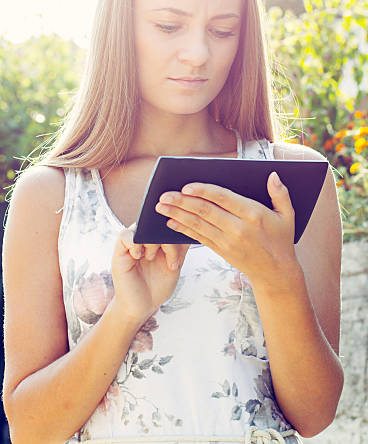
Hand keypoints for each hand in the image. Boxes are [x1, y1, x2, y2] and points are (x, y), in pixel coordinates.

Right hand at [111, 222, 189, 323]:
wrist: (142, 307)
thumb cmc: (158, 286)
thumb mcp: (175, 265)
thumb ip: (180, 247)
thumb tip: (189, 227)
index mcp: (157, 239)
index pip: (165, 222)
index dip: (175, 228)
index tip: (183, 244)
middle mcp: (144, 238)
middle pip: (156, 222)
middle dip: (167, 238)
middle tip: (172, 259)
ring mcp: (132, 243)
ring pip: (142, 227)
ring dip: (152, 242)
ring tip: (152, 258)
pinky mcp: (119, 251)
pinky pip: (125, 235)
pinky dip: (135, 244)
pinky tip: (140, 257)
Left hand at [155, 171, 295, 287]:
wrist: (276, 272)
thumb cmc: (281, 239)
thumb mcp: (287, 215)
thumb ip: (280, 194)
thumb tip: (272, 175)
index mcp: (253, 214)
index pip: (223, 199)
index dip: (203, 191)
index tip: (186, 186)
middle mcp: (238, 228)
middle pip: (205, 211)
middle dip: (182, 202)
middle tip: (164, 195)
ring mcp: (228, 241)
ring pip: (198, 225)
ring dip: (177, 215)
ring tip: (161, 206)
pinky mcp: (221, 251)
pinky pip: (199, 238)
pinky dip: (183, 230)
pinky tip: (171, 222)